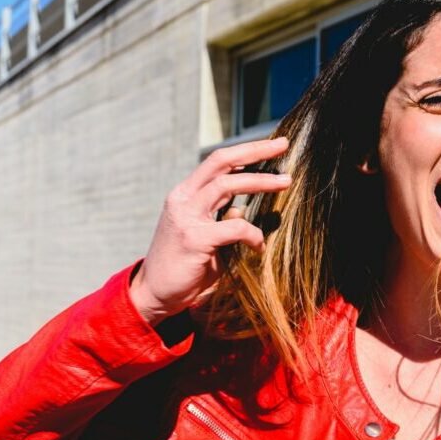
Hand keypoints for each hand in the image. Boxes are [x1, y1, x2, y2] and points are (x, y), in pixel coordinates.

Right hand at [129, 137, 291, 324]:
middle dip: (254, 150)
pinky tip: (259, 247)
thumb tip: (242, 208)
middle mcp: (183, 199)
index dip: (246, 150)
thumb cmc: (184, 266)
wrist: (155, 294)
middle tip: (283, 145)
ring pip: (227, 184)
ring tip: (285, 182)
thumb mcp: (205, 236)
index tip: (274, 146)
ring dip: (260, 181)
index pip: (218, 162)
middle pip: (221, 161)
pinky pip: (234, 227)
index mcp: (186, 195)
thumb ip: (221, 219)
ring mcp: (186, 217)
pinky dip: (253, 234)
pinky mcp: (194, 239)